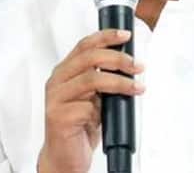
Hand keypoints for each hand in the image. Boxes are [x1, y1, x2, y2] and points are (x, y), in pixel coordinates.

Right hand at [38, 29, 144, 172]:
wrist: (65, 157)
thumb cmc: (81, 124)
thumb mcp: (96, 95)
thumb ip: (104, 77)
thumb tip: (131, 64)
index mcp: (66, 71)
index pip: (85, 45)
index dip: (106, 36)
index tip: (126, 35)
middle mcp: (58, 81)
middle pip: (90, 57)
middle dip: (119, 59)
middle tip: (137, 66)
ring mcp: (56, 98)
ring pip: (92, 79)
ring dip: (120, 82)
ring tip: (136, 88)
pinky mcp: (58, 116)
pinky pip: (87, 107)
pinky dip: (103, 110)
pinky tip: (106, 116)